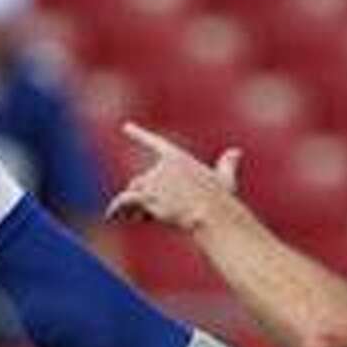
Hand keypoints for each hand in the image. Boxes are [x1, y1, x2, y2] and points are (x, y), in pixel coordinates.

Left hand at [108, 122, 243, 231]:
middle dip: (145, 195)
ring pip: (135, 192)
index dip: (138, 134)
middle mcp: (161, 166)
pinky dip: (116, 209)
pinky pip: (125, 201)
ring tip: (145, 219)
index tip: (125, 127)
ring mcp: (153, 181)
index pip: (154, 143)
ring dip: (136, 206)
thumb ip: (226, 165)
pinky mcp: (146, 196)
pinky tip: (110, 216)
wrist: (211, 213)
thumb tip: (236, 152)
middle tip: (154, 213)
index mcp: (177, 158)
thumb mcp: (224, 179)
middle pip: (142, 179)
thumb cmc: (220, 199)